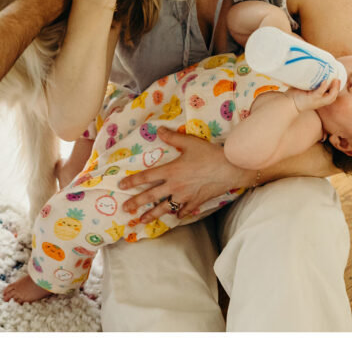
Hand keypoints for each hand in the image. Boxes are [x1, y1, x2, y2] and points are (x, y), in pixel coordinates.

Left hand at [118, 127, 245, 222]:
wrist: (230, 169)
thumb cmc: (210, 154)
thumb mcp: (190, 142)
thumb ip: (172, 138)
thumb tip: (159, 130)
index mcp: (171, 171)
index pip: (146, 177)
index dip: (132, 181)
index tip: (121, 186)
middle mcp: (174, 186)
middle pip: (151, 196)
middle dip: (136, 203)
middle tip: (125, 209)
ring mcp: (185, 196)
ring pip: (164, 208)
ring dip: (151, 214)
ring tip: (141, 220)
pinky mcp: (195, 202)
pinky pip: (183, 211)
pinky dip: (178, 214)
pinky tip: (175, 216)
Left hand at [287, 76, 340, 112]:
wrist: (287, 103)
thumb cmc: (294, 95)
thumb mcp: (304, 88)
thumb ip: (308, 81)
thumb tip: (307, 66)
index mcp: (319, 99)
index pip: (331, 95)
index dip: (336, 88)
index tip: (336, 80)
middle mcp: (319, 102)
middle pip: (333, 97)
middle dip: (337, 88)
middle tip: (338, 79)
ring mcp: (315, 101)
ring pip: (330, 97)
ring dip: (334, 88)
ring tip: (335, 80)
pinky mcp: (310, 99)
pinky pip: (319, 93)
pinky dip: (323, 87)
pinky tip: (324, 81)